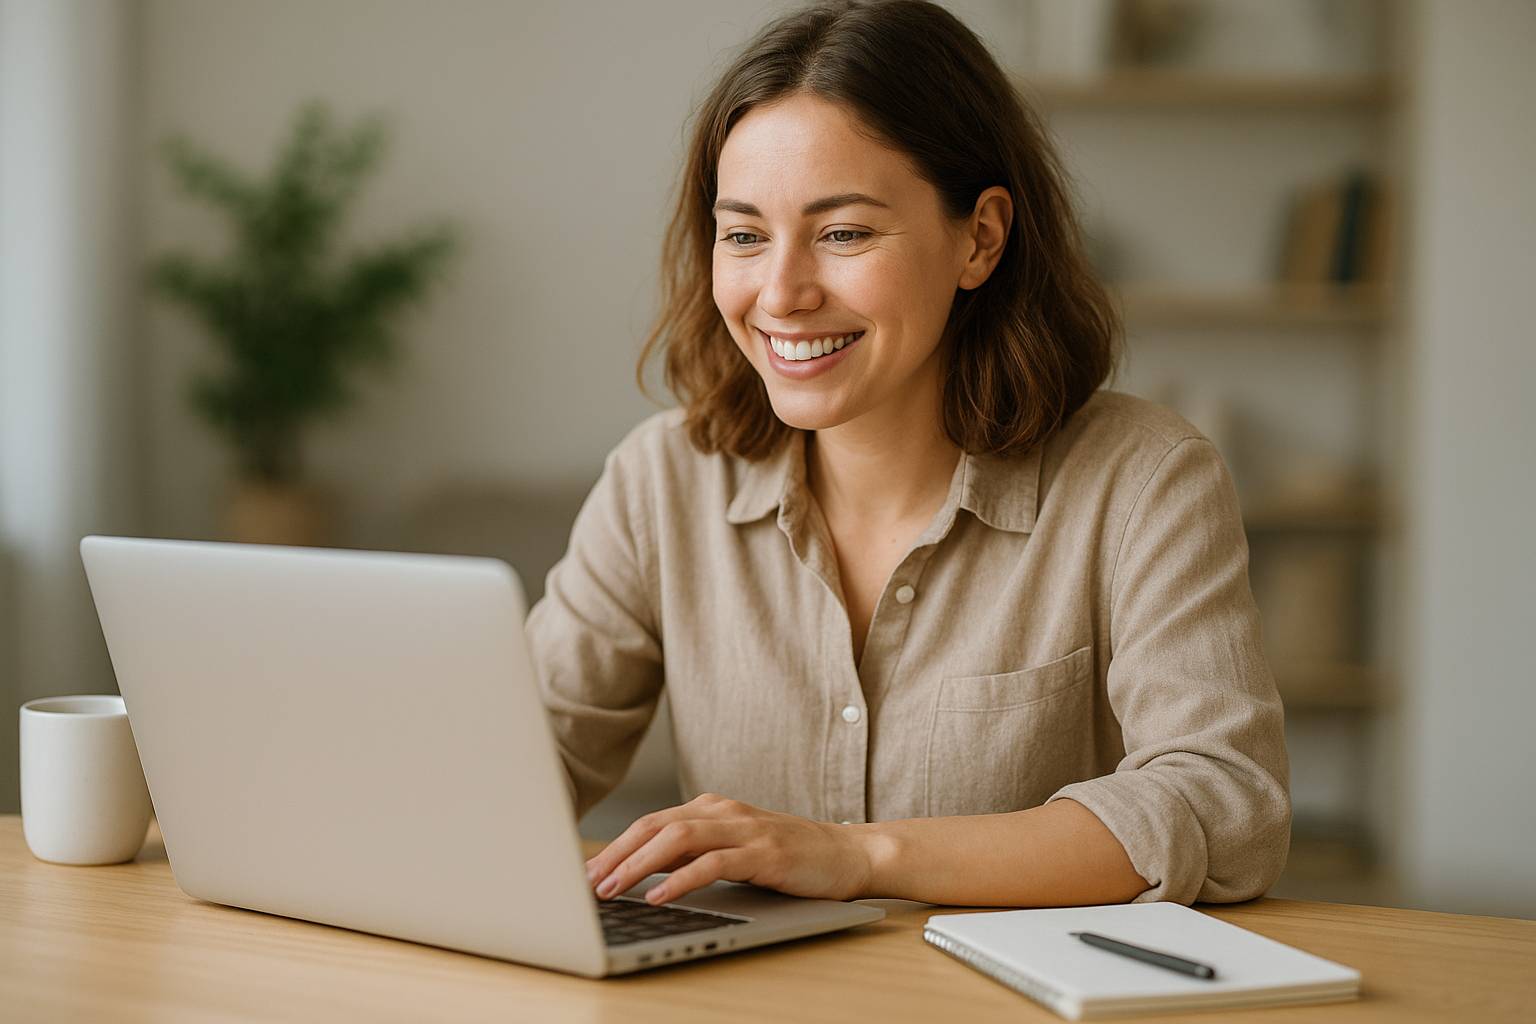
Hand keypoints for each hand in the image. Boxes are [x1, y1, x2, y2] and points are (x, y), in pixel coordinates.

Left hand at [584, 793, 872, 905]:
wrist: (848, 854)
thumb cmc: (789, 856)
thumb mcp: (735, 850)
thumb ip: (696, 854)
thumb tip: (644, 872)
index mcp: (712, 808)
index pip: (652, 823)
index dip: (616, 845)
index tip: (588, 870)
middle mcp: (723, 811)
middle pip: (655, 826)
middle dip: (616, 853)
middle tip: (587, 880)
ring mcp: (744, 829)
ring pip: (676, 840)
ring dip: (637, 865)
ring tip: (612, 888)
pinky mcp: (763, 852)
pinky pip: (712, 863)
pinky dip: (680, 880)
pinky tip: (659, 896)